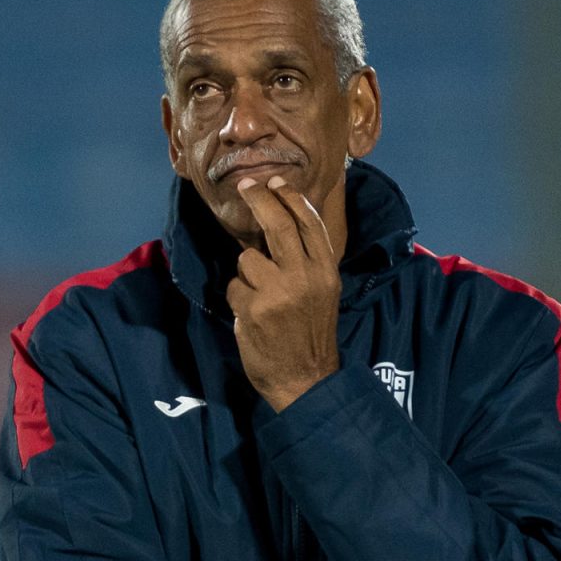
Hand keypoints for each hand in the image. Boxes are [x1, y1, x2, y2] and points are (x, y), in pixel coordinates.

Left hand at [224, 176, 341, 410]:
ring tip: (260, 298)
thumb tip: (279, 225)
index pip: (308, 223)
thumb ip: (306, 262)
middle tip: (244, 184)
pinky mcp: (253, 308)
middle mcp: (305, 277)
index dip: (290, 198)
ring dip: (247, 273)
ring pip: (248, 258)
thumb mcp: (323, 293)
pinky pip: (234, 287)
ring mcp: (278, 292)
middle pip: (277, 225)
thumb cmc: (311, 334)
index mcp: (326, 271)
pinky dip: (238, 298)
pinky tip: (252, 317)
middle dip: (259, 198)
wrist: (306, 379)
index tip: (275, 180)